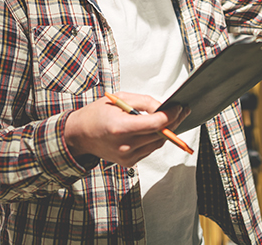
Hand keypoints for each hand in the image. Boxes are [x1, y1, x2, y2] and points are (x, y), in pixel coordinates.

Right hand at [64, 92, 189, 166]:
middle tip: (181, 111)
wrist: (80, 135)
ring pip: (158, 144)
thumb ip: (145, 102)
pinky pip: (150, 150)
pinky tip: (153, 130)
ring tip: (169, 118)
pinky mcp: (129, 163)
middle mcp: (125, 146)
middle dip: (173, 121)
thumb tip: (164, 107)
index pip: (156, 124)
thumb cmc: (97, 114)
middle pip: (160, 135)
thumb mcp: (120, 98)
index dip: (172, 115)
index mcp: (121, 128)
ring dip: (166, 131)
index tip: (180, 107)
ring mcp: (127, 157)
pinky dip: (154, 139)